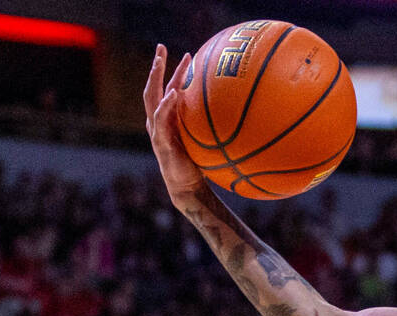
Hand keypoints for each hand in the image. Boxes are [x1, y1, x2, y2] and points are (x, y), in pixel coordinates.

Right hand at [143, 44, 205, 204]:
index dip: (177, 72)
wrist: (188, 187)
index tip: (188, 54)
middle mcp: (159, 120)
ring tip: (160, 61)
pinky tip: (174, 95)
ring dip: (155, 77)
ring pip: (151, 97)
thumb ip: (216, 127)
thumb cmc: (201, 165)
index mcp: (170, 119)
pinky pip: (161, 119)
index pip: (171, 89)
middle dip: (157, 66)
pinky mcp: (160, 141)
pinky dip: (166, 105)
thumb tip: (245, 117)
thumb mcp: (209, 141)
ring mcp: (157, 130)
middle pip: (154, 87)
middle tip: (161, 47)